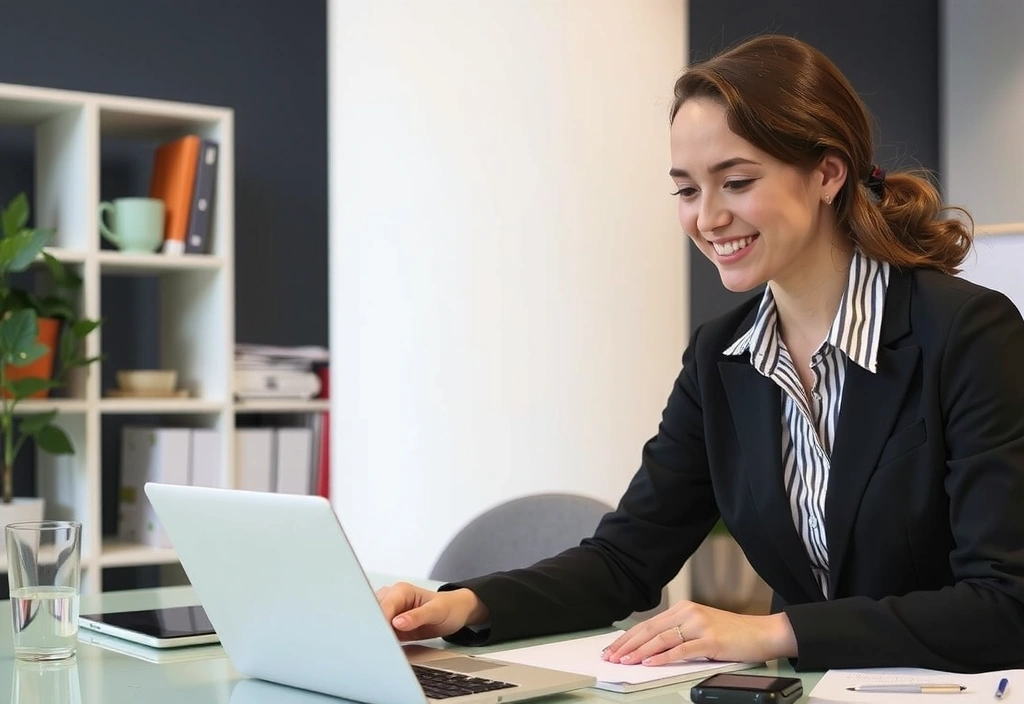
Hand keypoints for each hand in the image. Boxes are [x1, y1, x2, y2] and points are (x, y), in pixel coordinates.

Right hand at [376, 582, 489, 641]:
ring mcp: (391, 612)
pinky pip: (381, 633)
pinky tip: (385, 648)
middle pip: (373, 614)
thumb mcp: (436, 611)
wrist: (455, 612)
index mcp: (400, 591)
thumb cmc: (448, 607)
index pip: (383, 607)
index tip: (380, 637)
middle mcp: (392, 599)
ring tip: (381, 647)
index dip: (379, 622)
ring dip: (376, 636)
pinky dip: (382, 641)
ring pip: (374, 624)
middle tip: (379, 645)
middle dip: (374, 629)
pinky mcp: (392, 625)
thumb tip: (397, 622)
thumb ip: (417, 616)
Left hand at [601, 600, 796, 665]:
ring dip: (640, 652)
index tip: (613, 648)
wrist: (762, 632)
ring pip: (662, 639)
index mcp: (683, 608)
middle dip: (628, 645)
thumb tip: (648, 647)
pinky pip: (682, 650)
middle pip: (650, 630)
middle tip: (611, 657)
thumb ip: (677, 632)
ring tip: (625, 661)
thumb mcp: (700, 627)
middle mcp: (688, 613)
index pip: (648, 624)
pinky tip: (650, 662)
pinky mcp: (710, 640)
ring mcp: (699, 625)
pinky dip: (663, 657)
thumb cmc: (731, 634)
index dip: (628, 637)